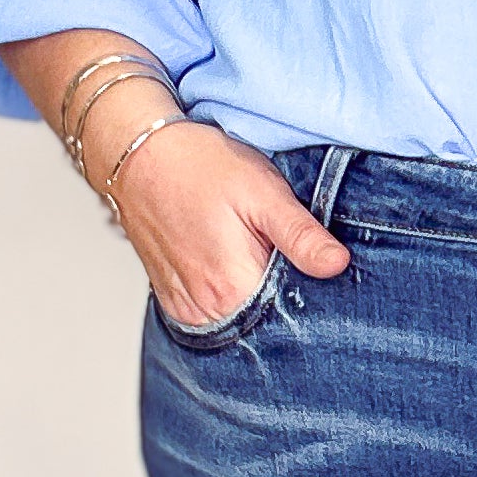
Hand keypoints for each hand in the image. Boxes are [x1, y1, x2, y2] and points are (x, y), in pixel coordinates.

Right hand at [84, 83, 349, 323]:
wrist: (138, 154)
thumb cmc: (199, 166)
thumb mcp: (263, 192)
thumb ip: (301, 235)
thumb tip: (338, 265)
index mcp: (235, 288)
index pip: (293, 313)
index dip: (312, 294)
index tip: (316, 271)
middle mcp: (208, 309)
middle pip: (266, 322)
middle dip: (284, 299)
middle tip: (281, 256)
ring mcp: (188, 309)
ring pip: (240, 322)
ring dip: (256, 300)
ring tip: (253, 259)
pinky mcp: (175, 303)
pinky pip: (214, 316)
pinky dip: (230, 301)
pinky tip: (233, 271)